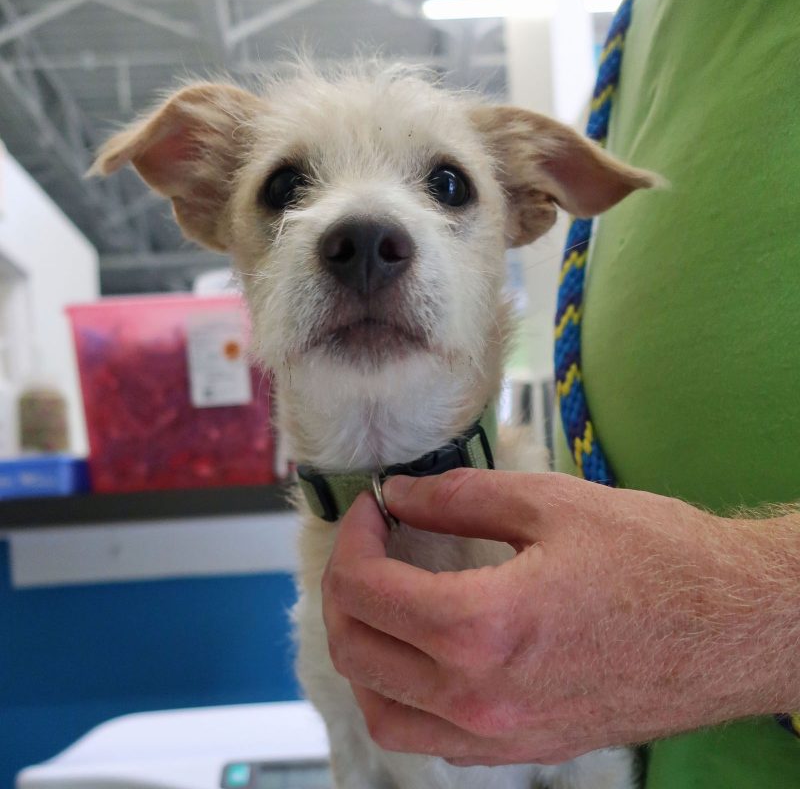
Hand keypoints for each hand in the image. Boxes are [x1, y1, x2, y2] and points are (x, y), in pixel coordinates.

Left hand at [322, 469, 798, 764]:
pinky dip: (401, 695)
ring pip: (382, 711)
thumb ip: (459, 498)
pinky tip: (422, 652)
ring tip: (380, 601)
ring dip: (361, 652)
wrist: (740, 625)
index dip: (353, 538)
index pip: (367, 590)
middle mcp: (483, 697)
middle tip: (368, 545)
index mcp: (486, 627)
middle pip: (358, 653)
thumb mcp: (553, 504)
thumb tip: (400, 495)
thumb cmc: (659, 558)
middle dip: (343, 589)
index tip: (373, 508)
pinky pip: (431, 739)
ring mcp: (504, 734)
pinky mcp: (528, 748)